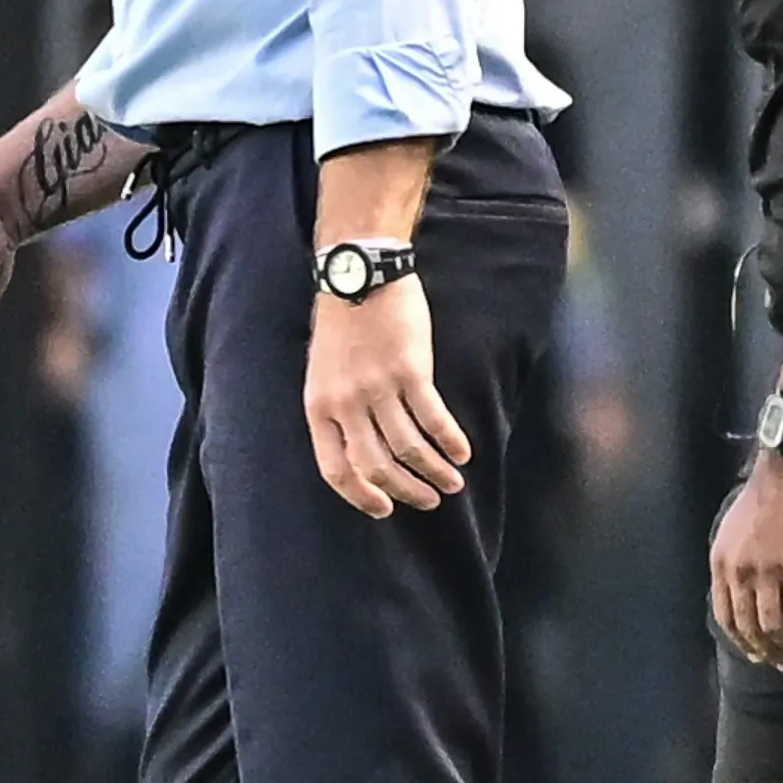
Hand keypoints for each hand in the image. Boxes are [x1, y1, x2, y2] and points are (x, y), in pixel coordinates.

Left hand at [304, 279, 468, 517]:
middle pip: (376, 466)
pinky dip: (450, 442)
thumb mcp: (323, 373)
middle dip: (406, 491)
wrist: (359, 274)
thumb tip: (361, 456)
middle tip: (428, 500)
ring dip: (434, 472)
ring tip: (452, 483)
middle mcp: (345, 403)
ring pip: (408, 448)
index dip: (361, 496)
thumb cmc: (342, 325)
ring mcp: (377, 387)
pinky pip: (433, 419)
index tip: (384, 509)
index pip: (335, 469)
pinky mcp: (410, 370)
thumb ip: (338, 412)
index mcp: (318, 407)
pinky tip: (463, 453)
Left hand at [711, 450, 782, 669]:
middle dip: (768, 651)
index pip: (725, 617)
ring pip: (774, 623)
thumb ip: (739, 566)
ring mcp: (766, 569)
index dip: (742, 643)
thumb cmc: (766, 500)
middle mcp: (738, 571)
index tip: (759, 656)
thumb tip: (750, 599)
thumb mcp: (736, 535)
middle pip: (749, 626)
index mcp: (721, 563)